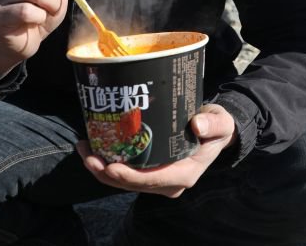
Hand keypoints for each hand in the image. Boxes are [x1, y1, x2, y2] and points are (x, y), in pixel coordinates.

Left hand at [77, 103, 236, 196]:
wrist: (214, 130)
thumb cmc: (217, 126)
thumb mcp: (221, 123)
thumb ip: (214, 124)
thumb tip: (197, 124)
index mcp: (185, 174)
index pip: (153, 181)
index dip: (130, 177)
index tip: (111, 167)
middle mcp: (169, 183)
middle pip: (132, 184)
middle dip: (106, 172)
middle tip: (88, 154)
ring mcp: (157, 179)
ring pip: (123, 181)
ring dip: (101, 168)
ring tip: (84, 149)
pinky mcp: (148, 172)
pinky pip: (124, 172)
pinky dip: (106, 162)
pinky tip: (92, 146)